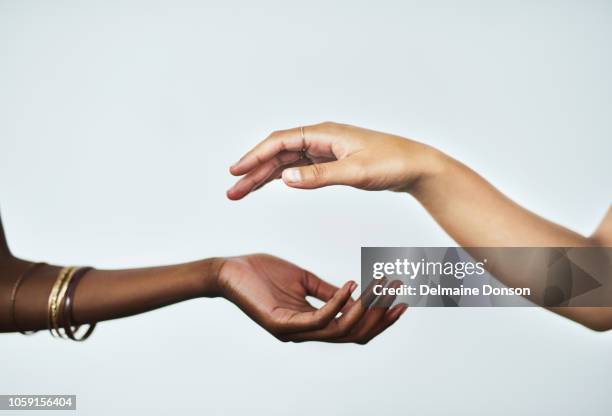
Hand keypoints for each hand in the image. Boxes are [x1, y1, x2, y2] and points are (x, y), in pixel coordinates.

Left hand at [217, 253, 406, 342]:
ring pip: (339, 329)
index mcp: (312, 324)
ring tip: (379, 288)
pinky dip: (338, 302)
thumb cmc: (262, 274)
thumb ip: (327, 291)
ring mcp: (294, 331)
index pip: (352, 329)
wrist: (229, 271)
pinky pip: (318, 318)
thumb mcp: (303, 280)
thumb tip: (353, 293)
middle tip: (398, 295)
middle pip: (352, 334)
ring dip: (364, 308)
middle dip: (379, 316)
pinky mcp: (282, 324)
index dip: (378, 319)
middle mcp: (306, 333)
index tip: (400, 300)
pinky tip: (350, 285)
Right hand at [227, 121, 443, 199]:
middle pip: (277, 153)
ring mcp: (324, 151)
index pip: (279, 142)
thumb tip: (285, 178)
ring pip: (285, 162)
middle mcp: (320, 139)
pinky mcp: (330, 162)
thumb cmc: (392, 163)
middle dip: (253, 171)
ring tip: (242, 192)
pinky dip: (282, 177)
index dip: (255, 156)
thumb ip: (319, 176)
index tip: (237, 171)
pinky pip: (298, 169)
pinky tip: (270, 185)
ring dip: (263, 177)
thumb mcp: (356, 172)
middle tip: (232, 191)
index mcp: (324, 134)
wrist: (416, 166)